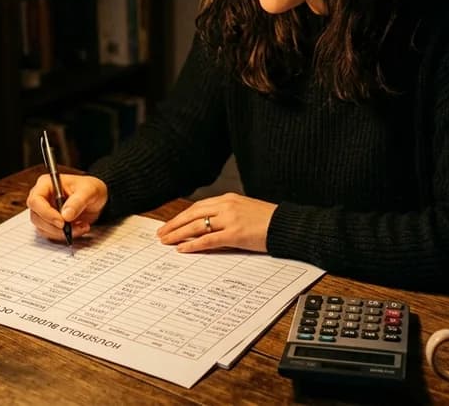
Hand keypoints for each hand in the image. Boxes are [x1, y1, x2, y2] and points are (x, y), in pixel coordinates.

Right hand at [27, 173, 107, 241]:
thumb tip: (66, 215)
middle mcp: (42, 198)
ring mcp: (44, 212)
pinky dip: (64, 235)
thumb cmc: (90, 189)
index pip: (35, 200)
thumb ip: (78, 201)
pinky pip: (50, 234)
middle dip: (54, 227)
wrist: (96, 199)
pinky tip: (79, 228)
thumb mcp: (89, 191)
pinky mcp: (49, 223)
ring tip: (81, 227)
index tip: (62, 222)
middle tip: (72, 228)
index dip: (45, 213)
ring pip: (42, 228)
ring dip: (61, 233)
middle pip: (36, 217)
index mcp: (46, 184)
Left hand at [156, 192, 275, 253]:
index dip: (182, 216)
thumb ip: (228, 214)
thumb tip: (210, 226)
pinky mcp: (235, 234)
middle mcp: (227, 206)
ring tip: (166, 241)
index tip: (171, 223)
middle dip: (174, 224)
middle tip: (161, 233)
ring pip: (196, 226)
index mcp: (229, 199)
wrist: (287, 225)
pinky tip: (182, 249)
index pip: (198, 207)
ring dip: (178, 234)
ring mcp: (230, 220)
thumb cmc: (269, 220)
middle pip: (192, 214)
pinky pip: (208, 240)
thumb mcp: (245, 210)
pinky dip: (193, 244)